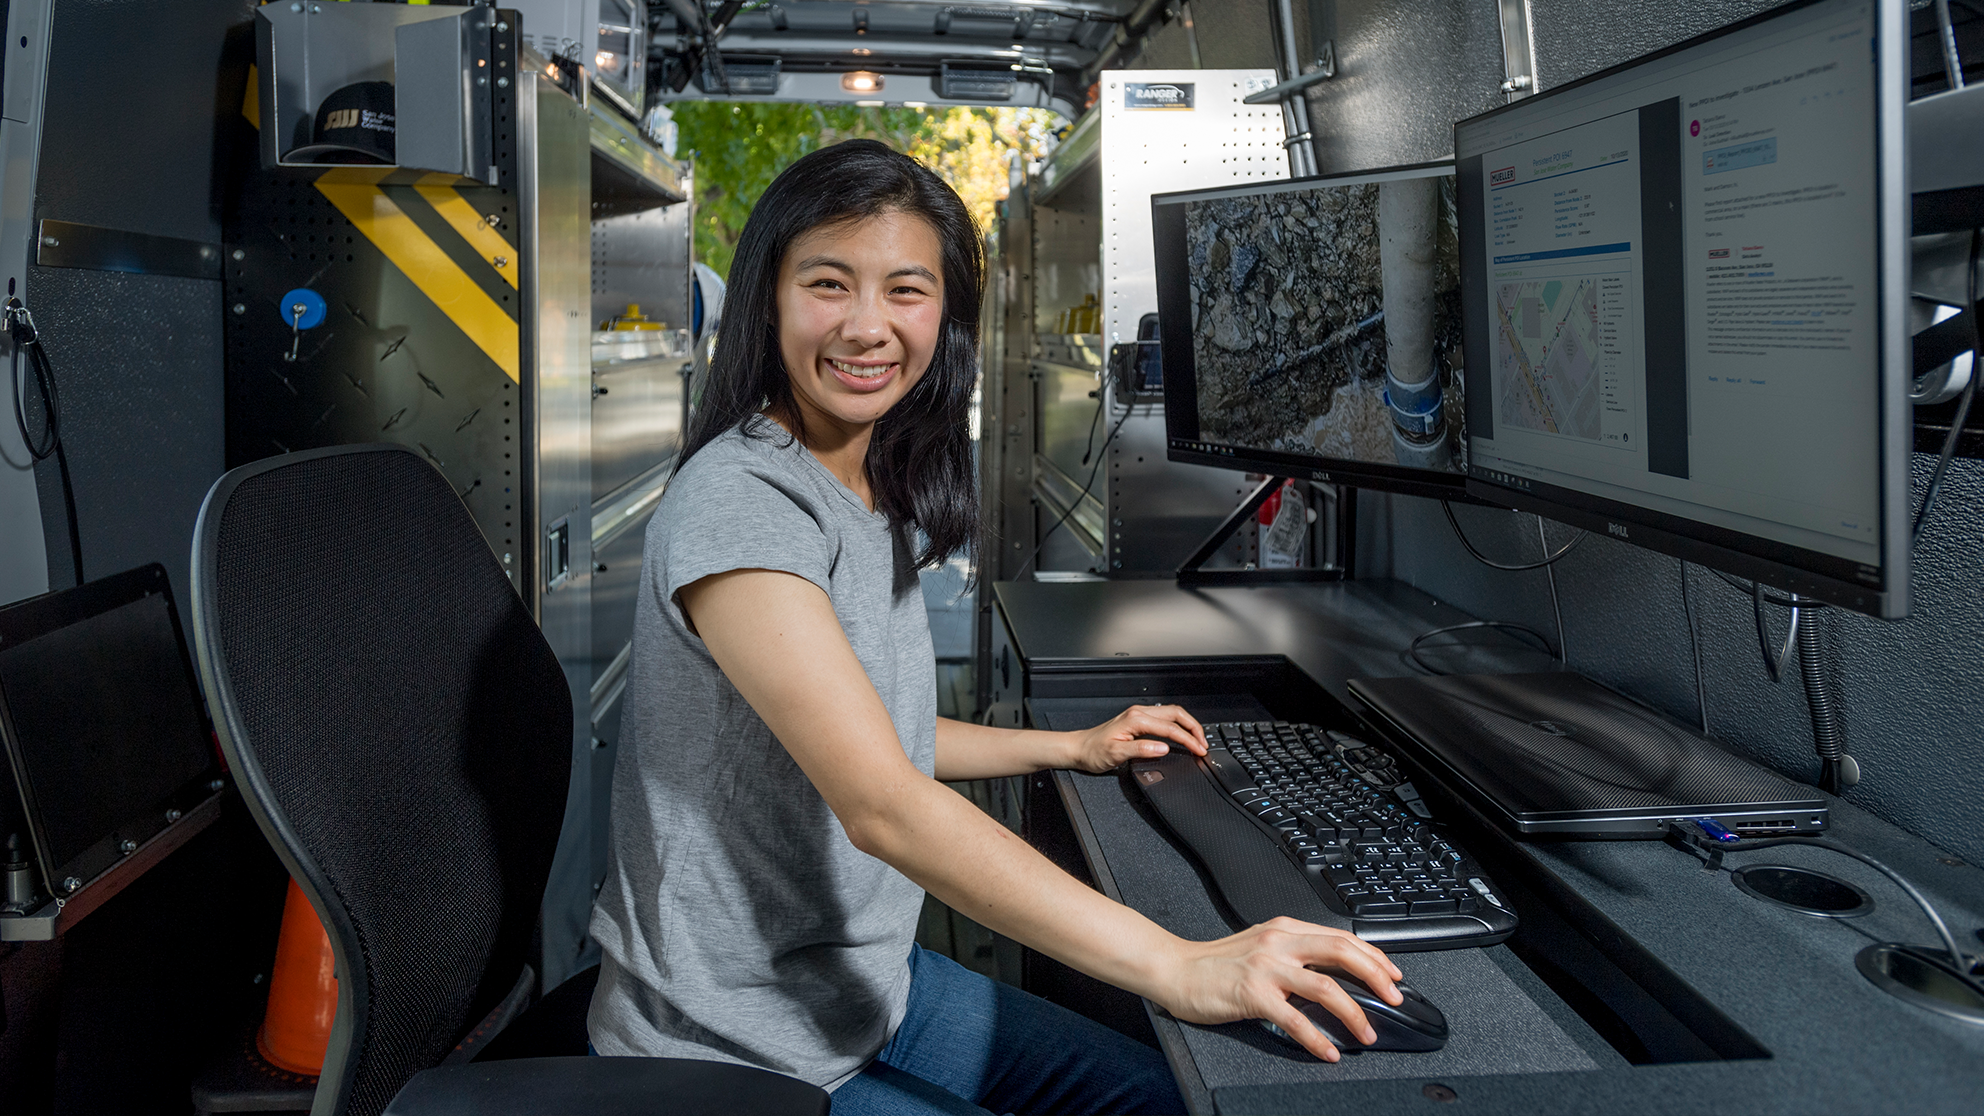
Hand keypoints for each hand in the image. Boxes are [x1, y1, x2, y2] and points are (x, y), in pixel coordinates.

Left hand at [1066, 703, 1208, 773]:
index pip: (1170, 728)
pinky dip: (1177, 725)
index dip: (1188, 740)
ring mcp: (1138, 715)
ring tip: (1197, 739)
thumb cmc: (1093, 752)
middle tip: (1203, 743)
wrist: (1079, 749)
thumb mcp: (1116, 754)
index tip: (1199, 750)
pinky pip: (1163, 718)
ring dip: (1187, 725)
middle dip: (1193, 727)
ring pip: (1171, 713)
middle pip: (1175, 713)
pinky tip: (1181, 734)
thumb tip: (1164, 748)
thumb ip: (1141, 750)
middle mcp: (1138, 713)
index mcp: (1136, 719)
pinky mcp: (1137, 720)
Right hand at [1150, 917, 1404, 1061]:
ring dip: (1354, 1013)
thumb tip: (1332, 972)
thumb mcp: (1261, 944)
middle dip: (1377, 977)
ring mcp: (1266, 967)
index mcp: (1285, 928)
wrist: (1175, 969)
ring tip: (1366, 1034)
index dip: (1374, 956)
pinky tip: (1328, 1052)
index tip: (1393, 975)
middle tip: (1395, 999)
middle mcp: (1279, 942)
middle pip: (1342, 953)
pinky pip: (1295, 1019)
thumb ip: (1294, 951)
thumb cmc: (1215, 963)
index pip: (1341, 937)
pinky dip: (1317, 1038)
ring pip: (1325, 987)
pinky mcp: (1252, 994)